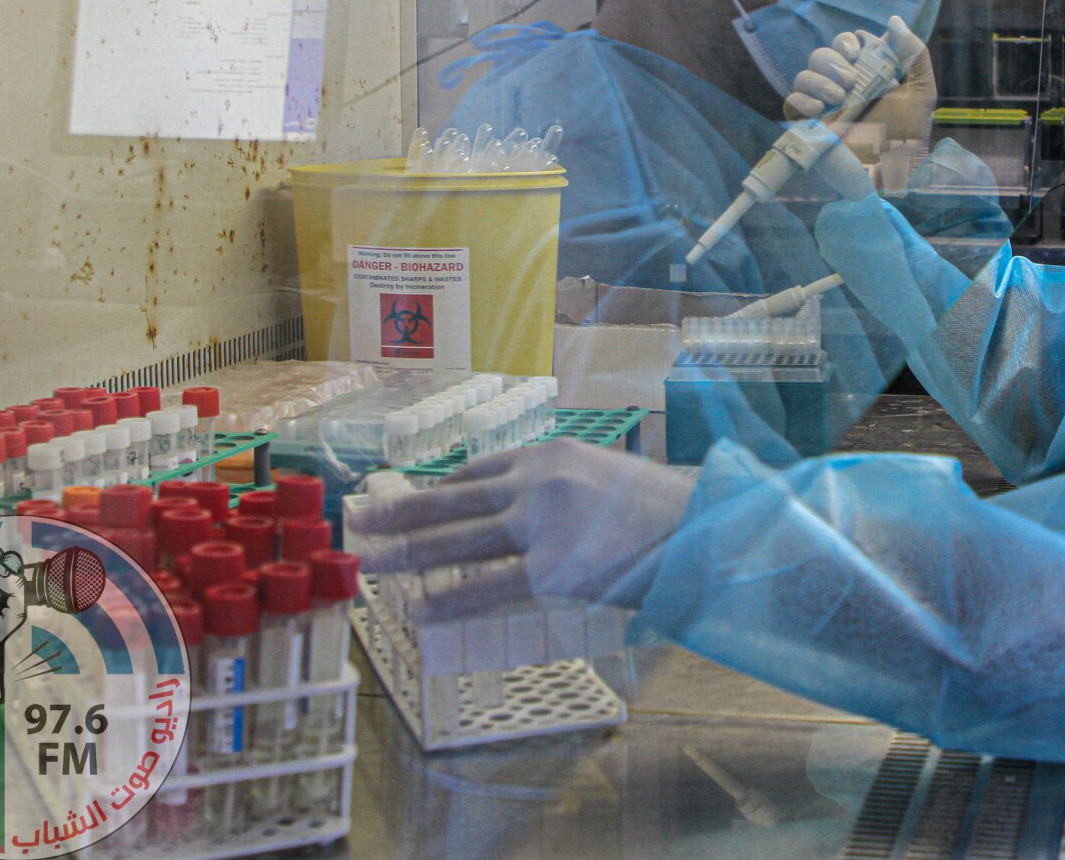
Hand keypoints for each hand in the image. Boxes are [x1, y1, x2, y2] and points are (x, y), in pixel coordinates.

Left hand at [348, 440, 694, 618]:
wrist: (702, 530)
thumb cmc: (662, 511)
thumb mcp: (606, 476)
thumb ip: (561, 488)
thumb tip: (525, 513)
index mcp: (550, 454)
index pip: (479, 470)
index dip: (439, 489)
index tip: (411, 499)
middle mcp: (537, 482)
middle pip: (453, 498)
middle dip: (402, 510)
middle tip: (363, 518)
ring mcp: (541, 525)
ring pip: (457, 539)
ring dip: (407, 550)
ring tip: (371, 560)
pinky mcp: (551, 570)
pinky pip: (487, 587)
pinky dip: (449, 601)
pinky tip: (420, 609)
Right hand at [785, 16, 935, 147]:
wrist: (894, 173)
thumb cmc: (909, 136)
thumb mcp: (921, 93)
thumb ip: (913, 55)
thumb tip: (893, 21)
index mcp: (865, 74)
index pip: (845, 44)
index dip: (846, 41)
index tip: (856, 53)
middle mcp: (842, 86)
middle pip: (821, 55)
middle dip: (831, 61)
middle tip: (850, 82)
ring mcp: (824, 106)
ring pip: (803, 75)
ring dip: (818, 80)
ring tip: (838, 100)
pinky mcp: (809, 126)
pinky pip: (791, 103)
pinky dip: (800, 100)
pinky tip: (818, 111)